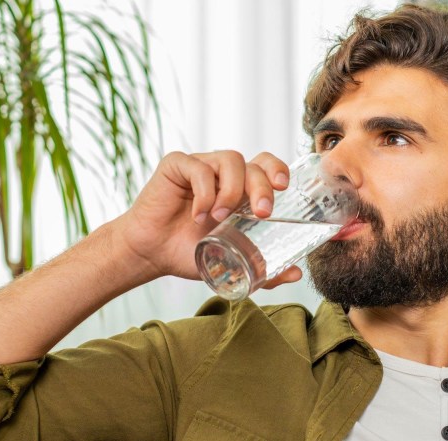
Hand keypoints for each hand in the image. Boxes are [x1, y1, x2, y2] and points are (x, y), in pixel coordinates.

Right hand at [109, 150, 303, 287]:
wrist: (151, 253)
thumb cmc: (189, 252)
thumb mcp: (231, 264)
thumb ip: (263, 269)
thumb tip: (296, 274)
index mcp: (241, 189)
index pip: (267, 165)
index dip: (278, 170)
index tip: (284, 188)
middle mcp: (223, 173)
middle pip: (254, 163)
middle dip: (263, 185)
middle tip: (261, 212)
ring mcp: (201, 166)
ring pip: (230, 160)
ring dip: (231, 189)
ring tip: (219, 217)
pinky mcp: (177, 165)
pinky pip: (198, 167)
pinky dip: (203, 192)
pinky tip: (197, 214)